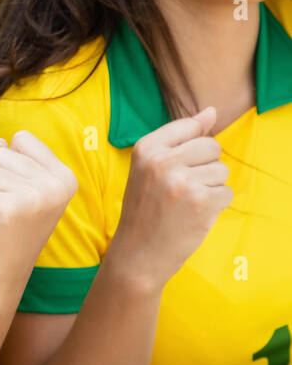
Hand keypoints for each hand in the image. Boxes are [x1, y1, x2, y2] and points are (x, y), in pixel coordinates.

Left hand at [0, 132, 77, 305]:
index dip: (9, 164)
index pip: (22, 139)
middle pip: (0, 152)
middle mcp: (54, 187)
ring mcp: (31, 198)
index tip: (20, 195)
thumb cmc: (6, 230)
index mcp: (66, 179)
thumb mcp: (16, 187)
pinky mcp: (2, 210)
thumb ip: (3, 155)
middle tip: (6, 212)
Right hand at [104, 106, 230, 290]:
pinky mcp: (201, 201)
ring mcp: (182, 181)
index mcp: (146, 148)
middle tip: (182, 189)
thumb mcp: (149, 168)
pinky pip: (227, 192)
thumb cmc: (145, 209)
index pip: (190, 127)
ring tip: (186, 203)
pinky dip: (216, 206)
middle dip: (205, 168)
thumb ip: (180, 138)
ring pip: (222, 171)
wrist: (137, 253)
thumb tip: (213, 111)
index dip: (191, 149)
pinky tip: (194, 216)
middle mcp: (162, 160)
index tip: (177, 169)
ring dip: (211, 188)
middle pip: (212, 147)